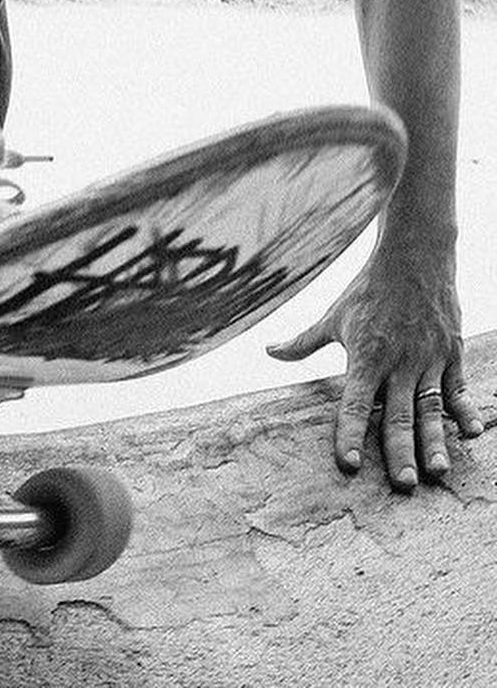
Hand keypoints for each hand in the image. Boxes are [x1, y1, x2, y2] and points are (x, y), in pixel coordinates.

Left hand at [267, 248, 484, 489]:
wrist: (412, 256)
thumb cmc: (367, 289)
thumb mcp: (333, 317)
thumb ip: (303, 343)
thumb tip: (269, 352)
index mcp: (365, 357)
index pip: (354, 404)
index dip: (350, 434)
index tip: (349, 465)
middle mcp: (396, 363)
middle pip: (397, 415)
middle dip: (400, 452)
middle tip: (402, 485)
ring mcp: (426, 359)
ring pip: (430, 408)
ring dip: (435, 441)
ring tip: (437, 472)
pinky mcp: (451, 353)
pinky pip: (459, 387)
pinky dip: (466, 410)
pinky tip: (472, 434)